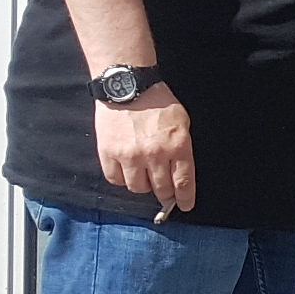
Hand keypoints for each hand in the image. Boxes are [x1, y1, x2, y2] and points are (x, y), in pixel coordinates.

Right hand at [96, 85, 194, 211]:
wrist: (127, 87)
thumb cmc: (158, 102)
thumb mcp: (182, 122)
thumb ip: (182, 147)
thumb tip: (181, 172)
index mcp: (178, 146)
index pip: (183, 182)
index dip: (184, 198)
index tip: (185, 206)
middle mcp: (155, 154)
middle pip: (161, 189)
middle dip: (165, 194)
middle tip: (165, 194)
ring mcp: (130, 156)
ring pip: (137, 188)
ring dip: (143, 185)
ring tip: (144, 175)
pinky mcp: (109, 154)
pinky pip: (115, 179)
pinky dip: (122, 178)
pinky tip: (127, 170)